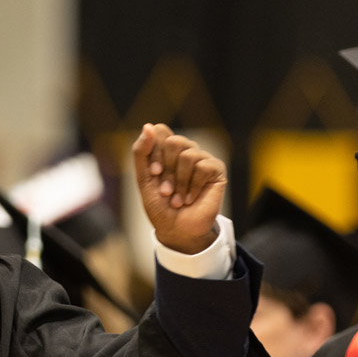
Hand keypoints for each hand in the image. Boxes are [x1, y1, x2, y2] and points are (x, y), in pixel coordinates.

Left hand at [131, 123, 226, 254]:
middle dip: (167, 169)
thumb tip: (147, 126)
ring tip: (177, 199)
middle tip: (166, 191)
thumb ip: (141, 153)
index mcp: (167, 151)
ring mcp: (201, 159)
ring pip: (188, 154)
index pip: (160, 131)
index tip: (154, 174)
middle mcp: (185, 151)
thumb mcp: (144, 179)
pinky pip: (203, 166)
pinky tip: (190, 199)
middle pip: (174, 141)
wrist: (176, 230)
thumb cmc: (160, 206)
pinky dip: (193, 186)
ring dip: (179, 182)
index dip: (155, 152)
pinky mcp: (216, 170)